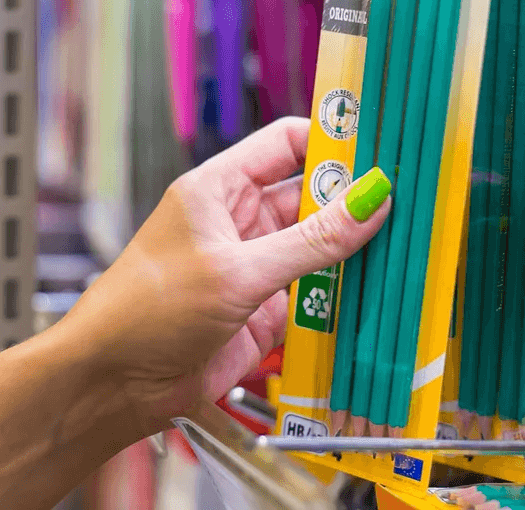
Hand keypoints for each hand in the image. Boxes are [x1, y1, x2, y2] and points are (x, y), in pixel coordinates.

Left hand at [62, 117, 391, 436]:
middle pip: (312, 196)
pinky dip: (346, 294)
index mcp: (219, 188)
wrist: (115, 384)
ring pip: (321, 247)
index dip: (334, 141)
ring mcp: (255, 267)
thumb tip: (369, 201)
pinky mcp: (267, 313)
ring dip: (355, 249)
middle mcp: (239, 222)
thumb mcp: (235, 272)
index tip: (382, 146)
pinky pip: (318, 295)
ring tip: (407, 243)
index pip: (286, 144)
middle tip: (409, 202)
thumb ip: (310, 242)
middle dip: (355, 199)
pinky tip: (380, 290)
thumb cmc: (145, 311)